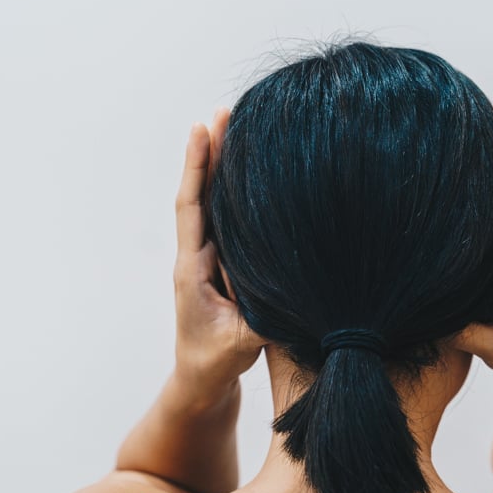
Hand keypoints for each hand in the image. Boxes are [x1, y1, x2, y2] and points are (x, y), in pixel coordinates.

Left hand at [172, 108, 264, 401]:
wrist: (200, 380)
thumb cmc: (215, 363)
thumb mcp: (240, 344)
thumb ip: (265, 318)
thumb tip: (300, 294)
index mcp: (192, 269)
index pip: (193, 208)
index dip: (198, 168)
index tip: (202, 128)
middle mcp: (196, 256)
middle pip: (201, 194)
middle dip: (211, 152)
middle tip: (223, 112)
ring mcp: (208, 259)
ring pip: (214, 204)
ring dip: (222, 167)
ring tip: (235, 127)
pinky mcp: (222, 266)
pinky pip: (227, 221)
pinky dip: (235, 192)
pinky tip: (252, 174)